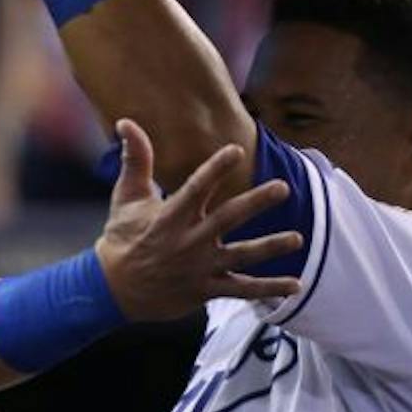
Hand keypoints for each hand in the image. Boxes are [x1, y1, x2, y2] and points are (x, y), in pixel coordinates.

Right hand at [95, 120, 301, 320]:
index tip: (236, 150)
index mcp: (169, 217)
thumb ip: (136, 159)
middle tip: (282, 188)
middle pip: (227, 218)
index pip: (195, 189)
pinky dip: (268, 289)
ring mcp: (199, 268)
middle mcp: (187, 241)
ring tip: (297, 239)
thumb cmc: (122, 238)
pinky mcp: (205, 290)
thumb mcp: (125, 197)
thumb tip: (126, 121)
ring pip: (241, 256)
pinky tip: (295, 285)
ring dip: (270, 247)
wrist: (113, 289)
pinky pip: (241, 289)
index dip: (215, 169)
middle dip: (255, 203)